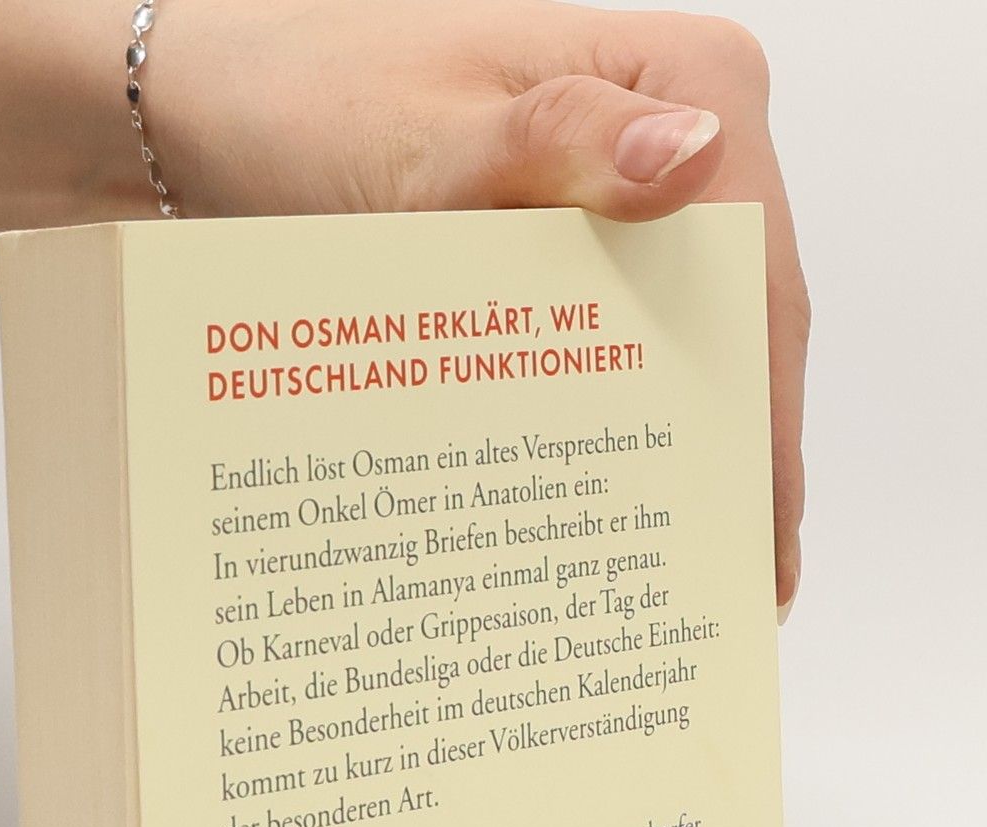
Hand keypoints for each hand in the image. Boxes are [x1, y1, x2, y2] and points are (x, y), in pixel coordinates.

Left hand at [163, 0, 808, 612]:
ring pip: (690, 339)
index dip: (766, 414)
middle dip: (739, 455)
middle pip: (741, 320)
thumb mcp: (429, 136)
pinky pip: (624, 337)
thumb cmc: (313, 102)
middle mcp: (679, 126)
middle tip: (742, 588)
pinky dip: (622, 420)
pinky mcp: (581, 236)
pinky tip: (622, 504)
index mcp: (687, 77)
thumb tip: (691, 159)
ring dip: (686, 451)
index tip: (762, 531)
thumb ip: (558, 146)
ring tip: (697, 572)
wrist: (219, 115)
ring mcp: (633, 188)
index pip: (759, 276)